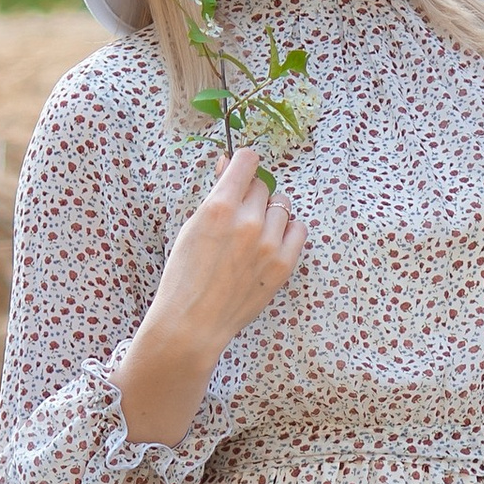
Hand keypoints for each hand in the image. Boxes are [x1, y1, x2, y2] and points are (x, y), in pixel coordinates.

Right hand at [118, 146, 304, 442]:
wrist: (192, 323)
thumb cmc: (185, 275)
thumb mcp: (192, 226)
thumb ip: (216, 193)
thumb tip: (229, 163)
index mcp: (219, 207)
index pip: (247, 161)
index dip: (243, 163)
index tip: (240, 170)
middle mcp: (247, 222)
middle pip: (263, 186)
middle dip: (251, 194)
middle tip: (237, 216)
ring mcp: (269, 245)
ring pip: (282, 207)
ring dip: (269, 214)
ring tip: (251, 235)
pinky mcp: (283, 265)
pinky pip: (299, 230)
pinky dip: (287, 231)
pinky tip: (270, 242)